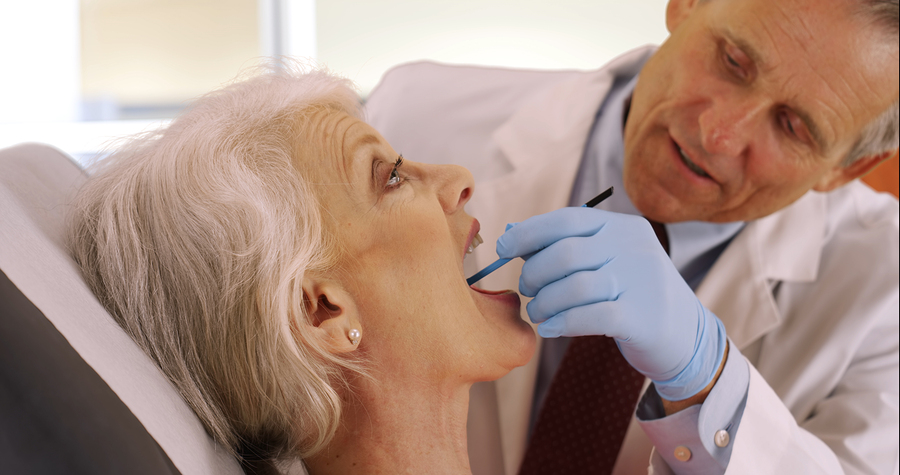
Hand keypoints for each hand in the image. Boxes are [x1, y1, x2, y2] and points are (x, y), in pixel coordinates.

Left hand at [496, 207, 726, 400]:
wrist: (687, 336)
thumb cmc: (633, 295)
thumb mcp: (610, 261)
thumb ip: (568, 247)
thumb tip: (512, 235)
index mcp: (623, 227)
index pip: (567, 219)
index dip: (529, 232)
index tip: (504, 249)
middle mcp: (634, 248)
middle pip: (565, 254)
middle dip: (534, 273)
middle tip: (528, 290)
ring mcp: (641, 281)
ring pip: (573, 287)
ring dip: (544, 303)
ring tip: (538, 313)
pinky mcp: (642, 318)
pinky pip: (589, 317)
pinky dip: (561, 323)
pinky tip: (549, 329)